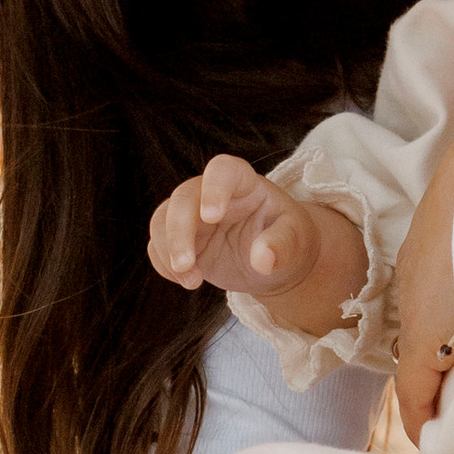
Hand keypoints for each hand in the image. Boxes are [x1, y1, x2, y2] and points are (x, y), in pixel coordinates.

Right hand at [148, 153, 324, 303]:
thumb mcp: (296, 241)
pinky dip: (164, 265)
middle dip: (178, 233)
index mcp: (244, 183)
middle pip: (183, 198)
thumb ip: (282, 245)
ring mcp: (193, 216)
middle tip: (187, 266)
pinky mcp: (182, 240)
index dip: (213, 189)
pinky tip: (188, 282)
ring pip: (162, 220)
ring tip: (192, 281)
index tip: (211, 217)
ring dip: (167, 251)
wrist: (277, 261)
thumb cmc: (290, 240)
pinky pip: (158, 246)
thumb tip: (263, 259)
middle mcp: (212, 193)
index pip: (222, 171)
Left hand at [392, 51, 453, 439]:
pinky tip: (428, 440)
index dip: (445, 307)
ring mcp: (422, 309)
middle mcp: (422, 276)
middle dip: (438, 356)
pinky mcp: (429, 339)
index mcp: (439, 238)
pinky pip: (420, 390)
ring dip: (436, 387)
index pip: (434, 280)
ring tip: (450, 419)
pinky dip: (423, 414)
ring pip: (422, 362)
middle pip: (424, 327)